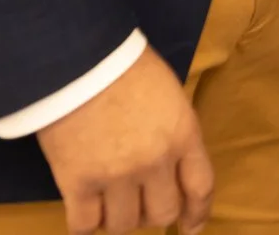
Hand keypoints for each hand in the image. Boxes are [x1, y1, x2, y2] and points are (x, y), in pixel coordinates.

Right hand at [35, 45, 213, 233]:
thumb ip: (174, 130)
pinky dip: (84, 226)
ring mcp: (117, 175)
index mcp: (184, 135)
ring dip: (118, 221)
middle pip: (162, 214)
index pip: (200, 187)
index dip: (197, 214)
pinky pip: (84, 225)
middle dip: (152, 215)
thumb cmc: (127, 66)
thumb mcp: (169, 94)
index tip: (190, 228)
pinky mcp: (78, 182)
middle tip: (138, 206)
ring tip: (108, 207)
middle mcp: (156, 162)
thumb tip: (170, 159)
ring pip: (124, 225)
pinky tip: (83, 216)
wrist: (79, 60)